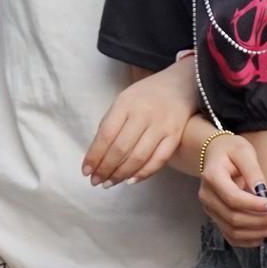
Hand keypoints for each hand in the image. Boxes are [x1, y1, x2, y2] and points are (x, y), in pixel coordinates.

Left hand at [83, 57, 196, 186]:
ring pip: (138, 157)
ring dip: (121, 175)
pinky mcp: (175, 136)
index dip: (94, 156)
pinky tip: (131, 180)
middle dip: (105, 169)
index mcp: (126, 103)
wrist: (180, 85)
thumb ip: (110, 124)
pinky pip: (158, 160)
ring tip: (109, 183)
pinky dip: (144, 173)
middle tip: (96, 181)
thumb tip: (96, 156)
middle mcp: (144, 114)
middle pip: (121, 148)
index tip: (86, 171)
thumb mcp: (123, 101)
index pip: (106, 134)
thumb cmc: (145, 97)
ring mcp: (161, 126)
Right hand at [200, 135, 266, 246]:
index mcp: (212, 177)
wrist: (214, 155)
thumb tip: (263, 194)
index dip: (256, 206)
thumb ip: (253, 172)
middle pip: (233, 218)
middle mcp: (207, 196)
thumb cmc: (231, 150)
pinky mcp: (216, 218)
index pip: (234, 198)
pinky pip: (231, 236)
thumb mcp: (244, 151)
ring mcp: (209, 210)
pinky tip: (266, 235)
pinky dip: (249, 240)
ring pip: (233, 231)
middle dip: (261, 221)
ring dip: (258, 233)